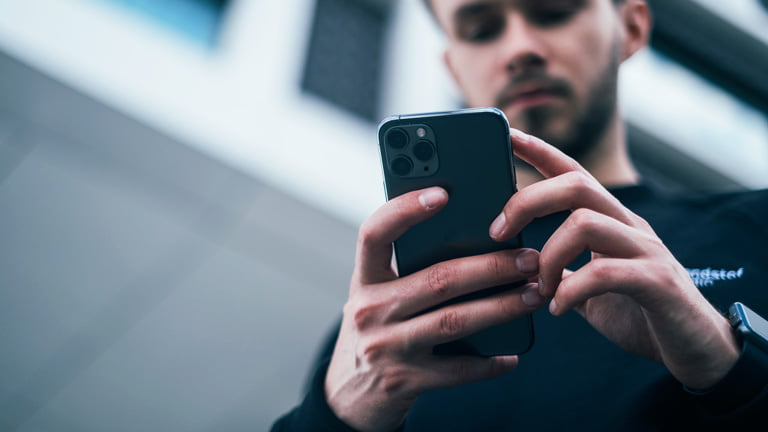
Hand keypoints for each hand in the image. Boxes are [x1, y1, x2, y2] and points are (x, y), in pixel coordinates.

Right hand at [325, 187, 543, 431]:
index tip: (442, 192)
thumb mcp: (378, 295)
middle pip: (437, 278)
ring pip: (454, 320)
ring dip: (501, 306)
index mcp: (364, 279)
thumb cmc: (376, 330)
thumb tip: (475, 239)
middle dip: (491, 266)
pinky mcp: (404, 381)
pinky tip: (511, 354)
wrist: (349, 396)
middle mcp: (369, 310)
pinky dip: (488, 363)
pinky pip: (457, 370)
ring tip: (533, 294)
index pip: (374, 233)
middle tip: (529, 258)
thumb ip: (407, 270)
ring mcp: (386, 347)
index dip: (404, 210)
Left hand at [490, 129, 739, 389]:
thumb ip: (563, 272)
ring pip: (585, 223)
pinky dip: (571, 291)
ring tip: (538, 289)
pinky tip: (558, 309)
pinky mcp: (658, 282)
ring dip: (548, 257)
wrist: (698, 351)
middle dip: (527, 201)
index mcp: (612, 223)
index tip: (508, 135)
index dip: (541, 152)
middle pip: (576, 185)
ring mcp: (647, 251)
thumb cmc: (641, 316)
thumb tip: (521, 265)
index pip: (574, 173)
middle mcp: (630, 227)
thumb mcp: (590, 289)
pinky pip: (605, 272)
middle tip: (496, 232)